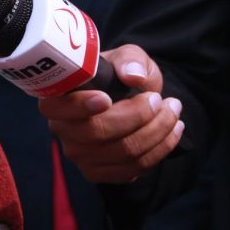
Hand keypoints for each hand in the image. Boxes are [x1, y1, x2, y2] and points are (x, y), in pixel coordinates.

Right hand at [38, 44, 184, 183]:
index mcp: (56, 97)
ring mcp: (78, 155)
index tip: (106, 98)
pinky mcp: (98, 172)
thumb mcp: (126, 57)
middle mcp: (61, 129)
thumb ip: (130, 60)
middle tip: (159, 99)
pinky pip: (134, 168)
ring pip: (123, 151)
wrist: (130, 99)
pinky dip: (160, 149)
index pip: (57, 107)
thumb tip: (134, 75)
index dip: (80, 105)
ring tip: (173, 111)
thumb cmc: (119, 75)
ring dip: (157, 131)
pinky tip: (172, 131)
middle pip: (98, 132)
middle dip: (137, 115)